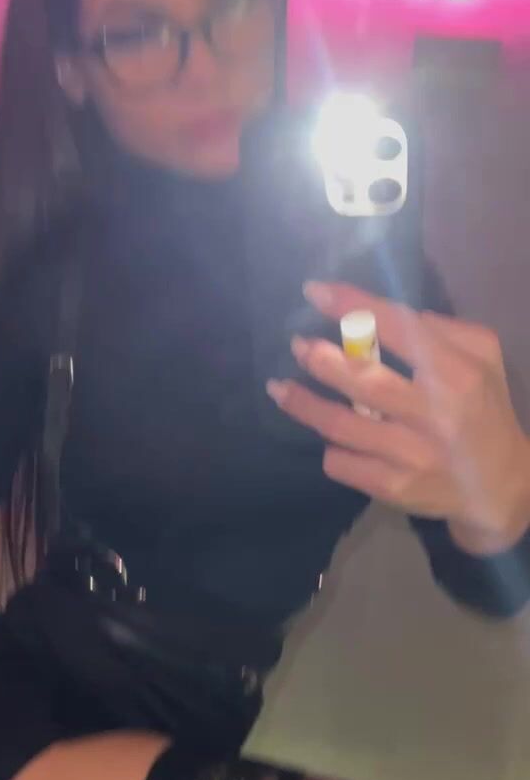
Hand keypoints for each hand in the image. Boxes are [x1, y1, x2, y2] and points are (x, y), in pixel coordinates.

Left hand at [267, 282, 529, 554]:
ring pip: (340, 425)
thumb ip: (442, 329)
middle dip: (320, 359)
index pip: (398, 329)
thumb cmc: (483, 411)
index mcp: (457, 375)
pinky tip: (328, 437)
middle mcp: (434, 415)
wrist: (499, 487)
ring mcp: (411, 455)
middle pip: (362, 380)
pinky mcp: (394, 488)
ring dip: (303, 404)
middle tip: (297, 345)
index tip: (314, 291)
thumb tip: (386, 316)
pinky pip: (342, 463)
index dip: (352, 307)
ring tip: (280, 388)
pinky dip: (330, 447)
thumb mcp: (483, 359)